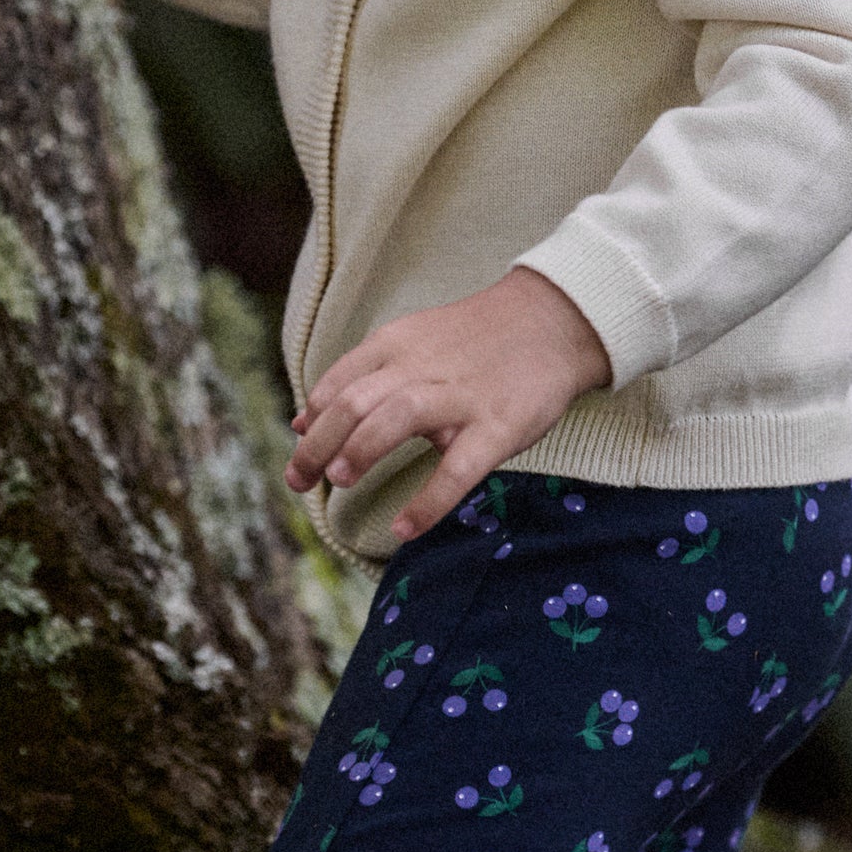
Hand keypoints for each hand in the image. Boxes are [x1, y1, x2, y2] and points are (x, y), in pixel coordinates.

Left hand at [286, 270, 613, 543]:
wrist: (553, 321)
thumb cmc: (474, 342)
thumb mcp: (410, 343)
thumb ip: (356, 378)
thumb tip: (299, 421)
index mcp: (397, 345)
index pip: (338, 381)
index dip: (311, 419)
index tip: (298, 452)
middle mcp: (422, 368)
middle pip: (356, 401)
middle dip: (319, 443)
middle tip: (298, 481)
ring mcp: (461, 396)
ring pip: (398, 417)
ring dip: (361, 449)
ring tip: (340, 481)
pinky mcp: (498, 426)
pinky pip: (458, 468)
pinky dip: (429, 501)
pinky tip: (405, 529)